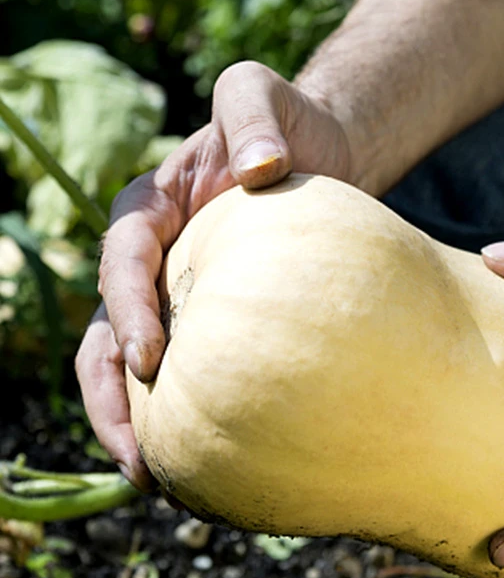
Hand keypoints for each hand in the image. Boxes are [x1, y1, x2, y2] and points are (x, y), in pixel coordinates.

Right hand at [75, 62, 351, 489]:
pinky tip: (210, 463)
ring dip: (137, 426)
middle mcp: (153, 261)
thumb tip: (259, 169)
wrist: (321, 162)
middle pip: (108, 333)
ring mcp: (178, 298)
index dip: (130, 308)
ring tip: (158, 481)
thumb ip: (252, 114)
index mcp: (152, 209)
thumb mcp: (261, 96)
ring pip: (134, 370)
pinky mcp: (213, 328)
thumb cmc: (288, 128)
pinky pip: (190, 377)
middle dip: (112, 397)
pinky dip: (187, 419)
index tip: (153, 358)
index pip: (124, 259)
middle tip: (138, 457)